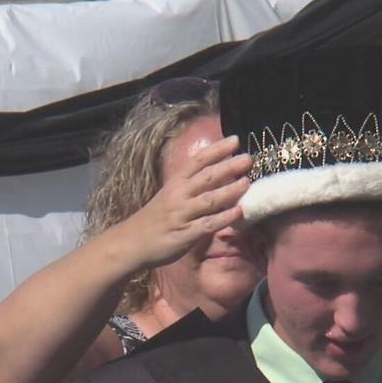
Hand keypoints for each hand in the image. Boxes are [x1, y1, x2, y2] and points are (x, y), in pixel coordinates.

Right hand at [118, 135, 251, 267]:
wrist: (133, 242)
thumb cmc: (156, 217)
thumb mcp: (169, 194)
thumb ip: (191, 185)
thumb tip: (219, 173)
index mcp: (175, 182)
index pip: (198, 161)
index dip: (217, 149)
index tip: (235, 140)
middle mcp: (179, 195)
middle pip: (206, 177)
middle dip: (228, 166)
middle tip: (248, 158)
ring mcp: (182, 214)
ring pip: (209, 200)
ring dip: (229, 190)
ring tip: (247, 183)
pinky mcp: (186, 234)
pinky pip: (208, 224)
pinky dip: (224, 218)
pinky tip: (239, 212)